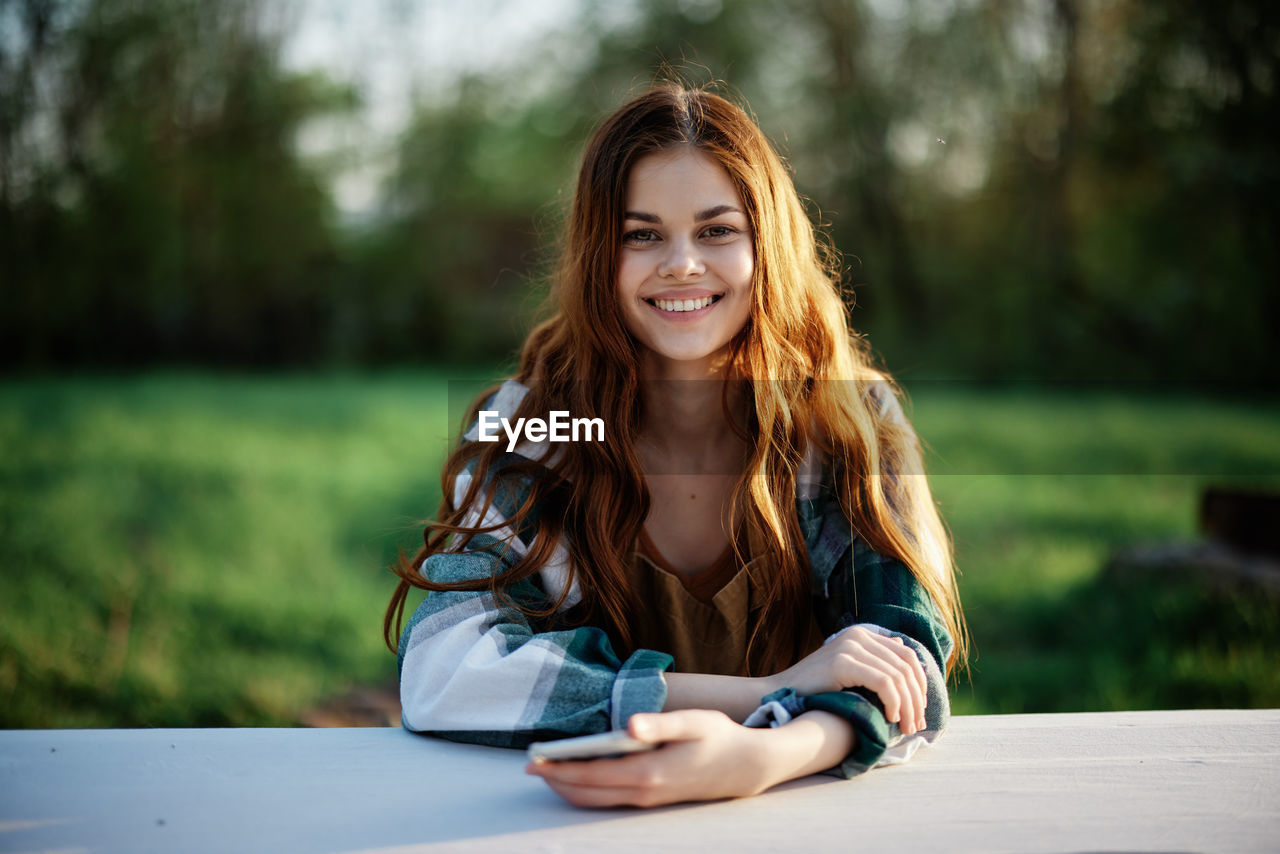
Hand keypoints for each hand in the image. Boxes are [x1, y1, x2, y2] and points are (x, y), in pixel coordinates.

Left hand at [525, 710, 770, 807]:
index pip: (592, 773)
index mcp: (649, 772)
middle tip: (530, 765)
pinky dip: (588, 788)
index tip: (534, 760)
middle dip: (556, 780)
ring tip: (547, 769)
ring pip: (597, 799)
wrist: (746, 767)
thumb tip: (630, 724)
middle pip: (588, 793)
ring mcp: (648, 798)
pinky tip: (580, 773)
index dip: (559, 768)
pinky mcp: (651, 798)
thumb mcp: (693, 721)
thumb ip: (659, 723)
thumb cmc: (719, 737)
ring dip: (570, 786)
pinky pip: (610, 798)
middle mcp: (644, 791)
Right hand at [767, 626, 927, 734]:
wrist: (780, 694)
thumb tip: (907, 660)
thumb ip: (875, 666)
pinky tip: (890, 717)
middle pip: (905, 666)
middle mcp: (857, 635)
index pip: (907, 655)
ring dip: (908, 706)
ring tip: (906, 727)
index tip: (920, 709)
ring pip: (897, 676)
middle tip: (917, 725)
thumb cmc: (816, 690)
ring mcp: (849, 646)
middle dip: (917, 698)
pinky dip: (893, 702)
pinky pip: (883, 682)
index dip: (920, 683)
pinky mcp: (842, 661)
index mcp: (862, 634)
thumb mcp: (850, 674)